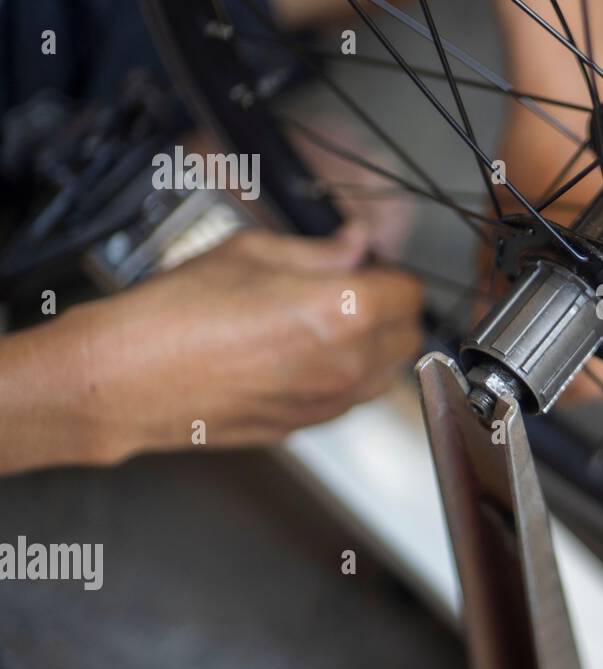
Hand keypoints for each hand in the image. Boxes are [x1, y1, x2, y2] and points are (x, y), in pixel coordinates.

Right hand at [64, 227, 422, 464]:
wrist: (127, 379)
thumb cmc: (177, 314)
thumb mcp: (252, 252)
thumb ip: (321, 250)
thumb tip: (356, 242)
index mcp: (345, 311)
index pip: (410, 291)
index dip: (390, 274)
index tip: (369, 267)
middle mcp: (348, 363)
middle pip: (410, 336)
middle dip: (391, 311)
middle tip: (354, 290)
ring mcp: (329, 402)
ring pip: (387, 373)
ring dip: (374, 347)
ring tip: (326, 324)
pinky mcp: (306, 426)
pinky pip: (350, 399)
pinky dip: (345, 377)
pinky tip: (302, 356)